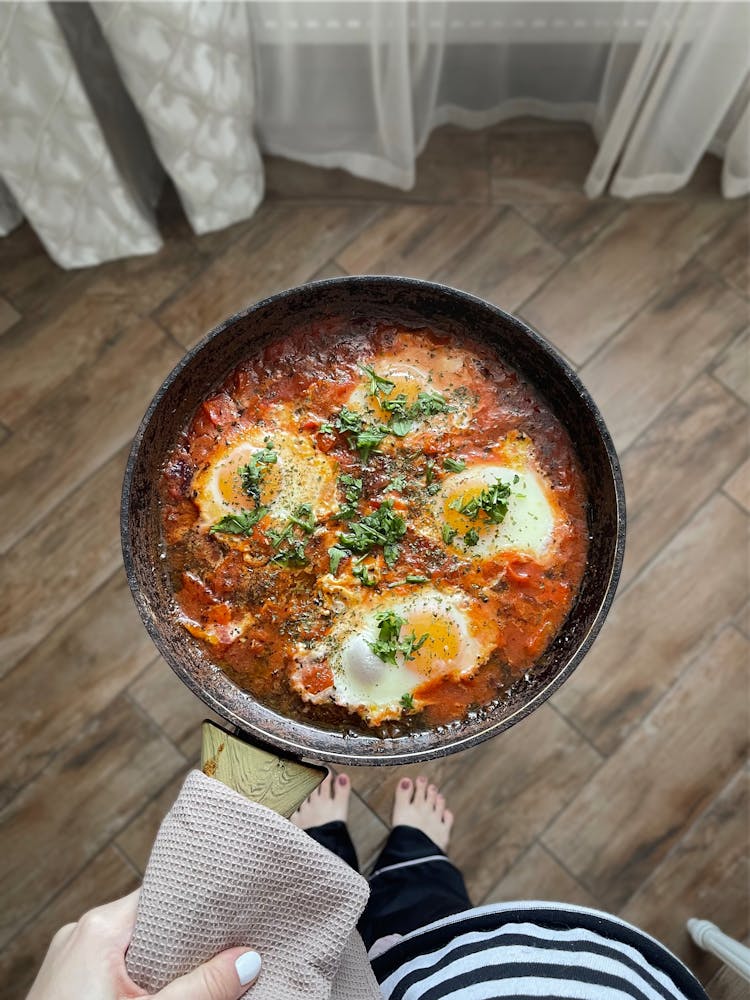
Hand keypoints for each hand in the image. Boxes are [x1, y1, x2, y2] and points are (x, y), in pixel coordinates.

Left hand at [26, 889, 260, 999]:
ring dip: (164, 968)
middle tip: (229, 951)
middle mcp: (80, 936)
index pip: (164, 897)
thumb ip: (202, 989)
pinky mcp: (65, 989)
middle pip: (151, 925)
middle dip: (187, 944)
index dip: (201, 906)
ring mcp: (69, 964)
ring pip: (133, 952)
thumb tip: (249, 960)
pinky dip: (139, 982)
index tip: (234, 913)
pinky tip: (165, 996)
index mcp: (99, 928)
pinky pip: (112, 972)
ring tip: (202, 977)